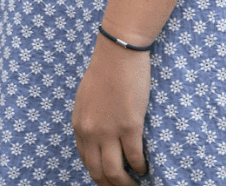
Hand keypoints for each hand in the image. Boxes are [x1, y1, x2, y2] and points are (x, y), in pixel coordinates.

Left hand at [72, 37, 150, 184]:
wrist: (118, 53)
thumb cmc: (105, 71)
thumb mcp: (86, 99)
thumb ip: (90, 120)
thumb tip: (98, 138)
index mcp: (79, 124)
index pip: (86, 160)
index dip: (98, 174)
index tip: (109, 179)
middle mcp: (90, 131)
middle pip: (97, 171)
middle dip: (110, 185)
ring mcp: (109, 130)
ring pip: (114, 171)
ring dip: (126, 184)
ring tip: (136, 185)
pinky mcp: (129, 126)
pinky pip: (134, 158)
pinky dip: (140, 167)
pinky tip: (146, 168)